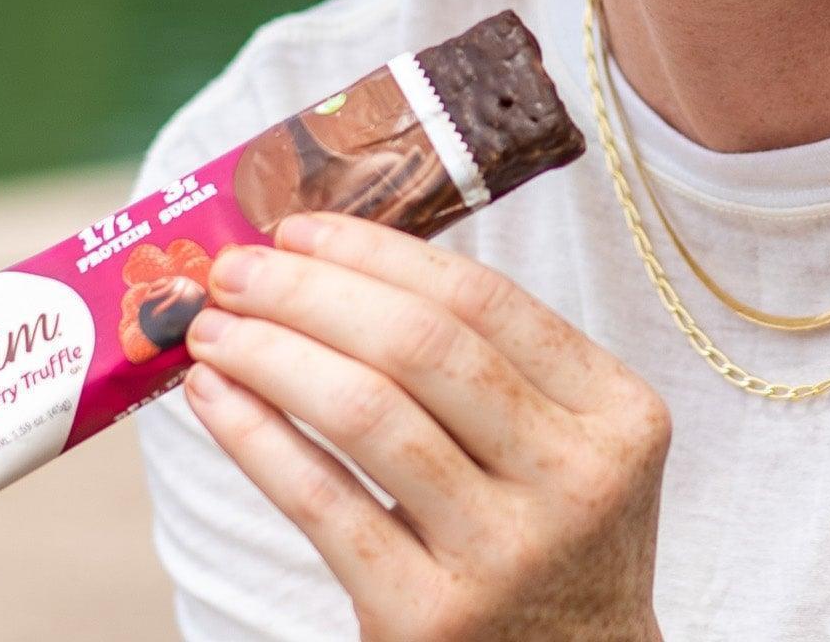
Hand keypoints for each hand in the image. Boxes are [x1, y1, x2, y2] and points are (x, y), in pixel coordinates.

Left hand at [182, 210, 669, 641]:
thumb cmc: (548, 541)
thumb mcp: (565, 446)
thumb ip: (488, 365)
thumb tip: (329, 263)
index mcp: (617, 413)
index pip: (484, 300)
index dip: (380, 252)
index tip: (301, 227)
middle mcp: (573, 480)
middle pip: (424, 346)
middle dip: (313, 291)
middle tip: (237, 268)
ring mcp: (503, 555)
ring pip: (369, 415)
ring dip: (272, 354)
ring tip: (212, 329)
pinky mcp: (430, 622)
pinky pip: (325, 504)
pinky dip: (257, 438)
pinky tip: (215, 400)